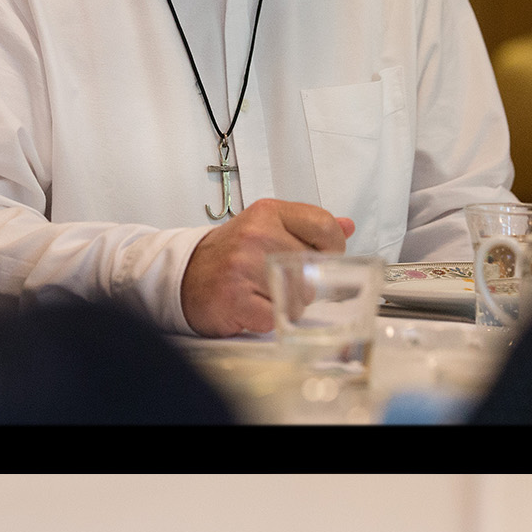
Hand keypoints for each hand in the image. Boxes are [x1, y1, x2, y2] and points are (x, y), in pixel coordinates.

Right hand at [180, 198, 356, 337]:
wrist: (185, 275)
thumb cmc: (230, 254)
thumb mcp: (267, 227)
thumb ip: (307, 227)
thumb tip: (346, 225)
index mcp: (268, 212)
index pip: (324, 226)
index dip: (332, 248)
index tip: (321, 257)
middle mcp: (257, 235)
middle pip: (314, 268)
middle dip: (304, 283)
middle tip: (279, 280)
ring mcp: (244, 265)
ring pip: (299, 297)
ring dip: (287, 303)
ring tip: (263, 293)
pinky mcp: (235, 297)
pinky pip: (276, 317)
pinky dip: (268, 319)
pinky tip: (254, 307)